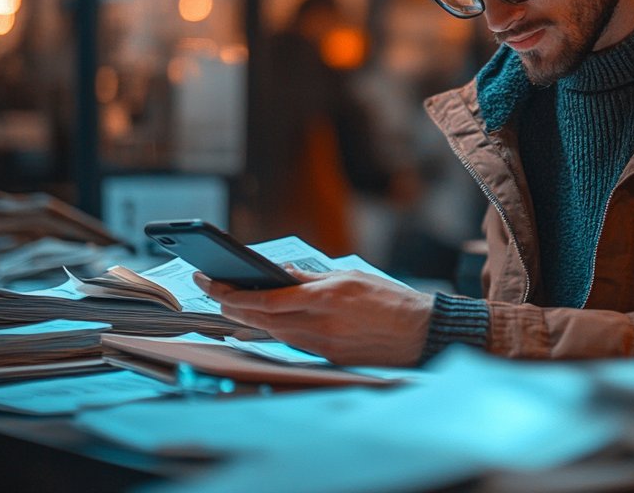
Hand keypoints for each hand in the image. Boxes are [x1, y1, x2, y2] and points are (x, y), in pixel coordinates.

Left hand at [194, 269, 432, 366]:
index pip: (268, 300)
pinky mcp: (330, 359)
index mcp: (327, 298)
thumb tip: (279, 274)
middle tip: (213, 293)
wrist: (420, 332)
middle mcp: (322, 325)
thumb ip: (312, 278)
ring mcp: (324, 346)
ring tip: (232, 306)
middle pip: (264, 320)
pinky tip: (265, 323)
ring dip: (251, 320)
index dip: (235, 295)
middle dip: (233, 307)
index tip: (213, 284)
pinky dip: (277, 332)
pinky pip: (294, 344)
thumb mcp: (350, 276)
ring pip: (275, 334)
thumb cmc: (389, 299)